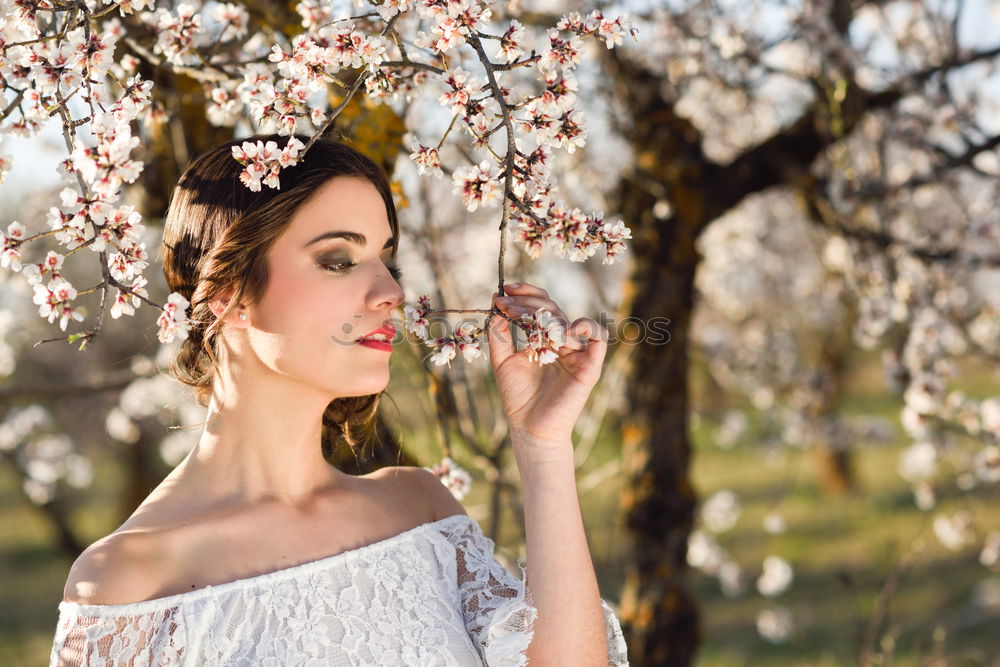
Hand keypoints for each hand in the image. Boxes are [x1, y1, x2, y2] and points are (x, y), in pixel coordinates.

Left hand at [487, 282, 608, 446]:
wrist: (529, 428)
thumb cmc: (518, 397)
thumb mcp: (501, 361)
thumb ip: (500, 334)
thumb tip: (495, 303)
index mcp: (544, 339)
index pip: (540, 307)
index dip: (524, 294)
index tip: (503, 290)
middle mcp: (561, 342)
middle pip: (551, 309)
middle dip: (526, 302)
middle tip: (505, 303)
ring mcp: (576, 353)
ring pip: (566, 320)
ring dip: (542, 313)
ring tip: (519, 316)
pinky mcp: (589, 367)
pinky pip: (598, 338)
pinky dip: (586, 327)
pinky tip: (563, 330)